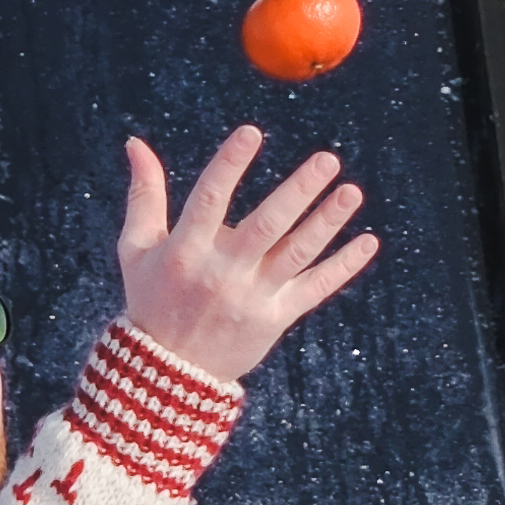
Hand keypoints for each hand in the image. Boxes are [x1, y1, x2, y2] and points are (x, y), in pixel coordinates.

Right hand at [118, 125, 381, 392]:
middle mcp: (221, 273)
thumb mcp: (137, 248)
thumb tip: (135, 143)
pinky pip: (315, 289)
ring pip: (297, 254)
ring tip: (352, 191)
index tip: (252, 132)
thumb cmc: (151, 298)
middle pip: (266, 226)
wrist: (168, 372)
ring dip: (327, 222)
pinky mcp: (275, 318)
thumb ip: (144, 195)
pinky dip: (343, 266)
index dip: (229, 164)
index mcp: (185, 251)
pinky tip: (368, 241)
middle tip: (327, 160)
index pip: (209, 199)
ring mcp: (252, 297)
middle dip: (298, 192)